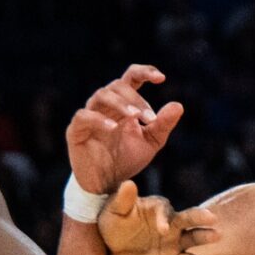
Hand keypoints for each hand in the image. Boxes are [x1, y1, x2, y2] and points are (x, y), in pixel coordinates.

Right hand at [67, 64, 186, 196]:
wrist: (107, 183)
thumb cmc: (127, 159)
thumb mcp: (151, 142)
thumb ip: (163, 124)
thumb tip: (178, 105)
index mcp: (123, 103)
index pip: (131, 78)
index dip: (145, 72)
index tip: (161, 78)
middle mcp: (105, 105)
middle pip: (118, 85)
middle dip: (136, 99)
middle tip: (149, 117)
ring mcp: (89, 116)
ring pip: (101, 95)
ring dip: (120, 104)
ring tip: (134, 117)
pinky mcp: (76, 131)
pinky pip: (84, 116)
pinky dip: (99, 119)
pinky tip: (113, 127)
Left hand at [98, 180, 218, 254]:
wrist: (113, 252)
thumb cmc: (114, 226)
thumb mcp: (114, 212)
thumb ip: (123, 200)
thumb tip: (129, 184)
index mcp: (159, 209)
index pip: (166, 211)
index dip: (164, 219)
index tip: (163, 229)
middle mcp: (172, 224)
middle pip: (189, 218)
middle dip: (200, 217)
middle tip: (212, 217)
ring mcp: (175, 242)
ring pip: (193, 238)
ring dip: (204, 236)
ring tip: (216, 235)